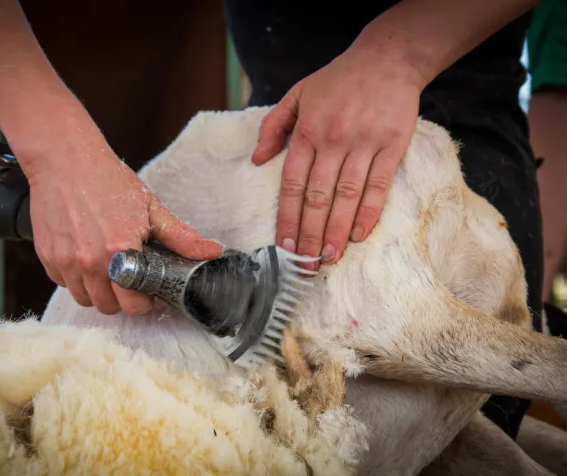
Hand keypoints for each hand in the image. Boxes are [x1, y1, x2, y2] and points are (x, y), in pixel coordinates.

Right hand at [16, 110, 222, 314]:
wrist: (65, 159)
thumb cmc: (108, 180)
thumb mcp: (151, 207)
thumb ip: (181, 236)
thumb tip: (213, 251)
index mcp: (120, 250)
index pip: (134, 305)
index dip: (144, 302)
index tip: (148, 291)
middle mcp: (90, 261)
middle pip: (108, 308)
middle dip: (122, 300)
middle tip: (130, 280)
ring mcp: (65, 261)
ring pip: (84, 299)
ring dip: (98, 292)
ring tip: (108, 269)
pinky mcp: (47, 256)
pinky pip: (64, 284)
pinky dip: (76, 278)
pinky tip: (86, 257)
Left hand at [251, 46, 423, 267]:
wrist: (387, 58)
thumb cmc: (338, 80)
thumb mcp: (297, 95)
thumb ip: (272, 127)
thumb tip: (256, 161)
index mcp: (307, 131)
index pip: (292, 184)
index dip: (287, 218)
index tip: (284, 246)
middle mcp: (333, 140)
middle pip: (317, 197)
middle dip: (309, 235)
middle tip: (305, 265)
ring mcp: (364, 143)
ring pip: (346, 196)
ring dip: (336, 231)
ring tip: (329, 258)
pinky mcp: (392, 145)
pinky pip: (379, 185)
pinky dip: (368, 212)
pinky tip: (358, 235)